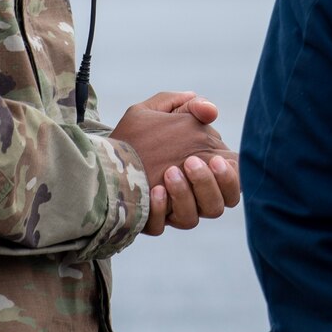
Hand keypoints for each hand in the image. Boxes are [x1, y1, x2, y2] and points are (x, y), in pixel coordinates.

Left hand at [111, 91, 241, 234]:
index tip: (215, 159)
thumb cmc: (134, 134)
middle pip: (217, 206)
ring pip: (191, 220)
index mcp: (202, 173)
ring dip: (184, 196)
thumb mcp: (154, 112)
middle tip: (190, 163)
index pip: (232, 186)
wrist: (99, 155)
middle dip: (208, 186)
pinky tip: (155, 190)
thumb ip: (185, 105)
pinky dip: (161, 210)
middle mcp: (191, 197)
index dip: (230, 178)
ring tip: (169, 172)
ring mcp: (170, 211)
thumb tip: (210, 110)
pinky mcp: (148, 221)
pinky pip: (160, 227)